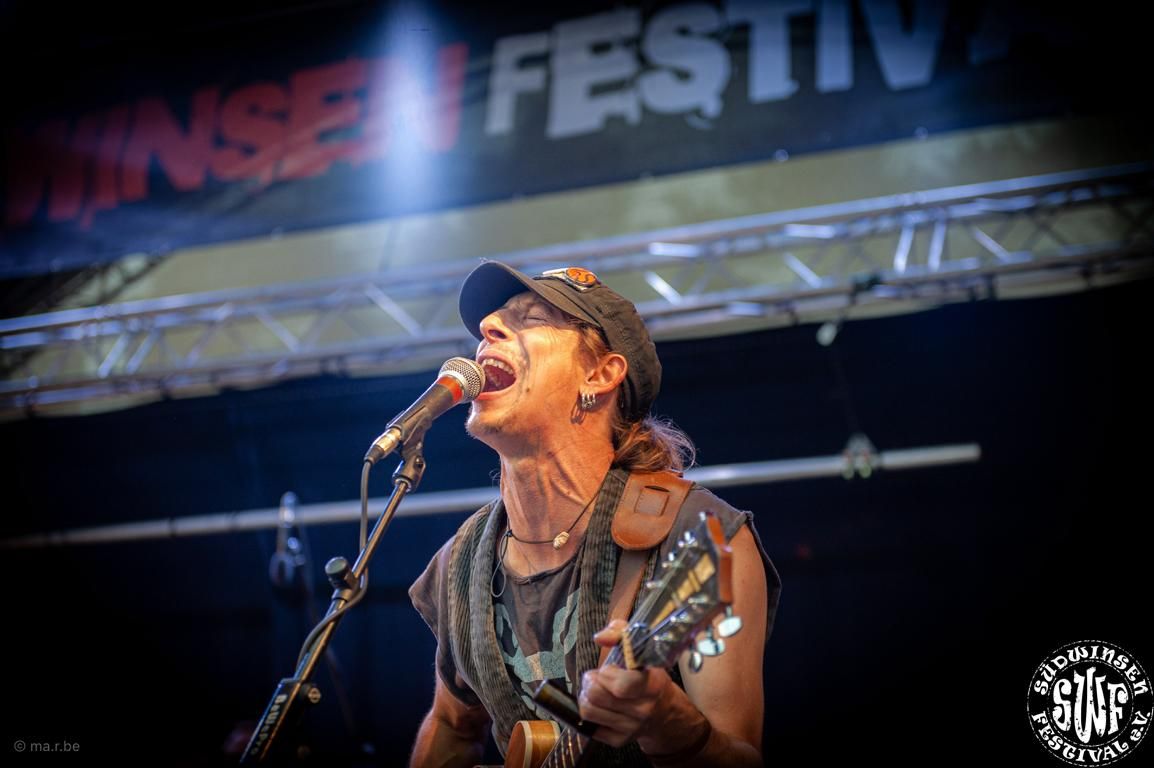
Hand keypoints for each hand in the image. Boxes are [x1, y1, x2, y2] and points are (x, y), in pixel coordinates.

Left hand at [578, 619, 674, 746]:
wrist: (664, 712)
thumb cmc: (647, 676)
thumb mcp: (641, 649)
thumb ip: (620, 632)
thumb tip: (600, 637)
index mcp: (653, 685)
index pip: (622, 686)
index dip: (607, 674)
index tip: (609, 669)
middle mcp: (644, 710)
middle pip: (597, 696)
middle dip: (590, 682)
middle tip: (596, 677)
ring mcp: (631, 728)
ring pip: (588, 711)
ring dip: (586, 696)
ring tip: (595, 690)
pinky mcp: (619, 740)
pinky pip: (589, 726)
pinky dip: (589, 713)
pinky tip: (600, 705)